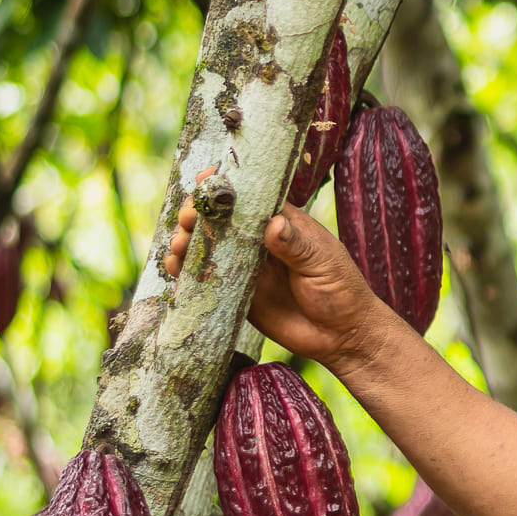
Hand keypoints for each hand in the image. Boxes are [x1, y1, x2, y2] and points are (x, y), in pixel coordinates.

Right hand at [164, 171, 393, 370]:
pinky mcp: (237, 294)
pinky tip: (174, 267)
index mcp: (284, 225)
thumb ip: (296, 247)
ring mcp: (246, 267)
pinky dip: (187, 271)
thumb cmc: (342, 292)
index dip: (227, 186)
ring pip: (208, 247)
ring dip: (187, 241)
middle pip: (221, 220)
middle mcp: (260, 242)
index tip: (206, 178)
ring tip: (177, 244)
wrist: (342, 337)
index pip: (252, 198)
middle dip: (198, 214)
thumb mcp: (323, 265)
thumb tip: (272, 224)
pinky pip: (206, 278)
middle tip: (188, 220)